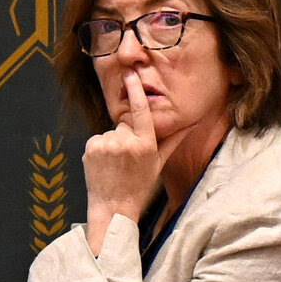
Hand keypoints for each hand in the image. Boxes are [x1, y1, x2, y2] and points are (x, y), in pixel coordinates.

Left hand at [83, 72, 186, 253]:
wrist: (113, 207)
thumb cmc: (139, 186)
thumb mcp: (159, 164)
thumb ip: (173, 140)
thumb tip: (190, 123)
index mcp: (145, 145)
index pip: (141, 111)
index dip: (135, 91)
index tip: (130, 74)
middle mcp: (125, 142)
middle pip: (125, 124)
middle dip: (126, 135)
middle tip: (128, 158)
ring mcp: (106, 144)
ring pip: (111, 132)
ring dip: (113, 143)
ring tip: (116, 164)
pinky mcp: (90, 148)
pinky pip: (97, 139)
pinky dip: (100, 149)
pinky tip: (105, 164)